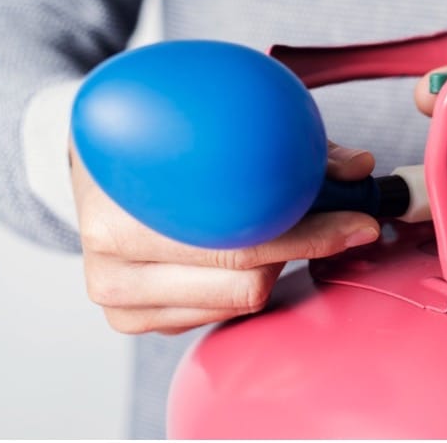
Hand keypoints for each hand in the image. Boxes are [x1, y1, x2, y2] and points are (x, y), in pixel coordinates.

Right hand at [71, 141, 379, 334]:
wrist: (86, 164)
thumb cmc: (152, 143)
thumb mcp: (205, 125)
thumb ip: (288, 145)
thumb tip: (360, 167)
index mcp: (117, 222)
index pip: (237, 244)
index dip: (306, 232)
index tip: (356, 219)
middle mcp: (113, 271)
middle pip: (244, 282)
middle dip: (298, 250)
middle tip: (333, 221)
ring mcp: (122, 303)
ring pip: (237, 302)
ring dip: (272, 268)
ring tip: (280, 226)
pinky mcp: (134, 321)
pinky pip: (217, 313)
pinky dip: (244, 282)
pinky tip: (244, 250)